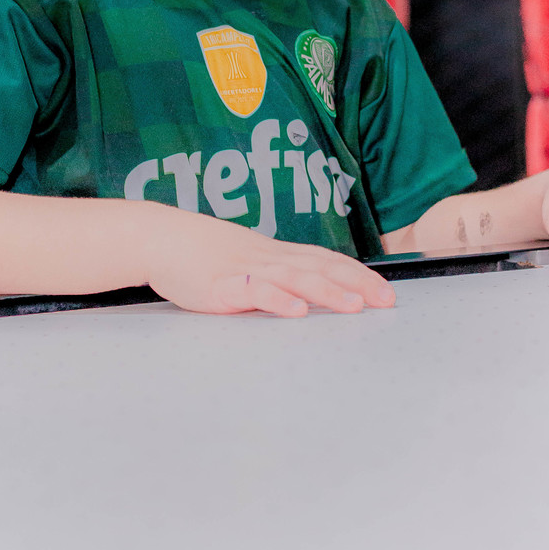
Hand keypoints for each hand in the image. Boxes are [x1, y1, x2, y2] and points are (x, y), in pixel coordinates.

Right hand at [142, 211, 396, 316]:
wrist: (161, 238)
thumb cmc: (203, 252)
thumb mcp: (247, 260)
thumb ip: (276, 275)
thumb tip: (306, 292)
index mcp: (278, 254)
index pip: (328, 260)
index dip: (359, 275)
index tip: (387, 292)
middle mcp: (270, 258)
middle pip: (321, 267)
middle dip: (357, 284)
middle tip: (387, 301)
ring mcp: (248, 270)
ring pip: (295, 278)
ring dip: (327, 291)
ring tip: (354, 306)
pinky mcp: (223, 285)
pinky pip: (256, 292)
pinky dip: (278, 300)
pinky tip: (297, 311)